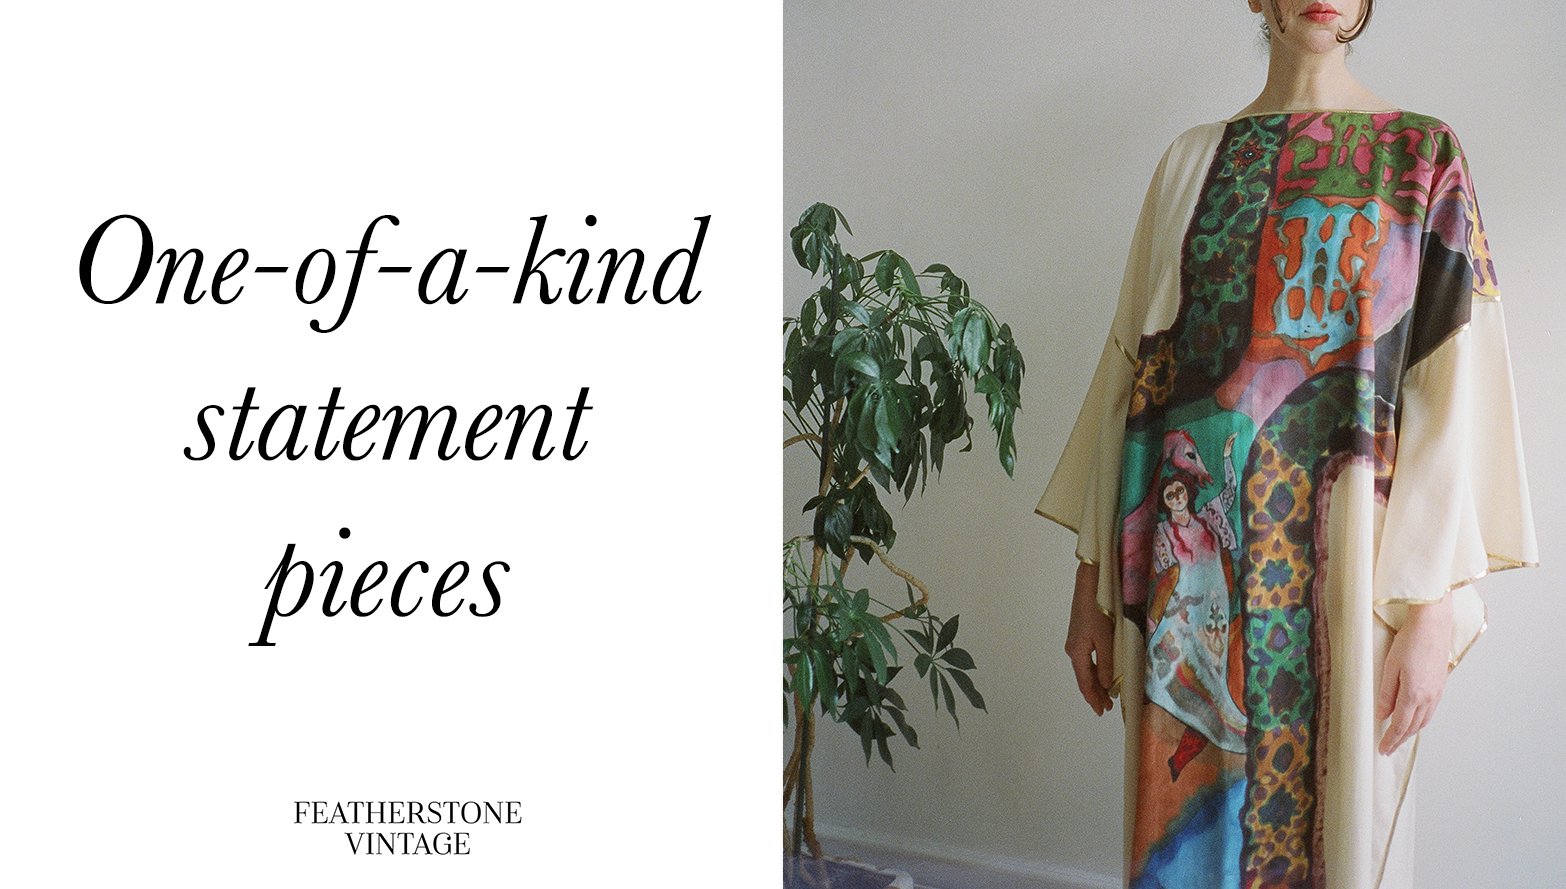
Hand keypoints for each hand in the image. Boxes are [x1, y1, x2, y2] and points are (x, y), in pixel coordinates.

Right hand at [1064, 561, 1115, 715]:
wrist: (1088, 587)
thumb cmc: (1098, 612)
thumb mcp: (1105, 639)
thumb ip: (1106, 663)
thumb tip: (1106, 685)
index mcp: (1077, 653)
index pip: (1085, 683)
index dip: (1093, 698)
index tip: (1102, 711)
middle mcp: (1072, 650)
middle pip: (1083, 678)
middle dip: (1095, 693)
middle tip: (1107, 707)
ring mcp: (1075, 643)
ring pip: (1085, 669)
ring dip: (1095, 683)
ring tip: (1106, 694)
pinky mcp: (1079, 636)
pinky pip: (1086, 660)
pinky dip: (1094, 670)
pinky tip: (1102, 673)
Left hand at [1375, 593, 1453, 754]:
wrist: (1433, 625)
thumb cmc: (1410, 641)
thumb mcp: (1391, 667)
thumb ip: (1387, 693)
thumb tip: (1382, 714)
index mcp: (1414, 694)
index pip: (1400, 725)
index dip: (1391, 739)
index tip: (1383, 749)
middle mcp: (1428, 697)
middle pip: (1413, 726)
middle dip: (1400, 739)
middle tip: (1388, 747)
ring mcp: (1437, 692)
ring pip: (1424, 720)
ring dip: (1411, 731)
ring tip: (1399, 736)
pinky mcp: (1441, 685)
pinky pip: (1431, 710)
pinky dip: (1421, 720)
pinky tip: (1415, 718)